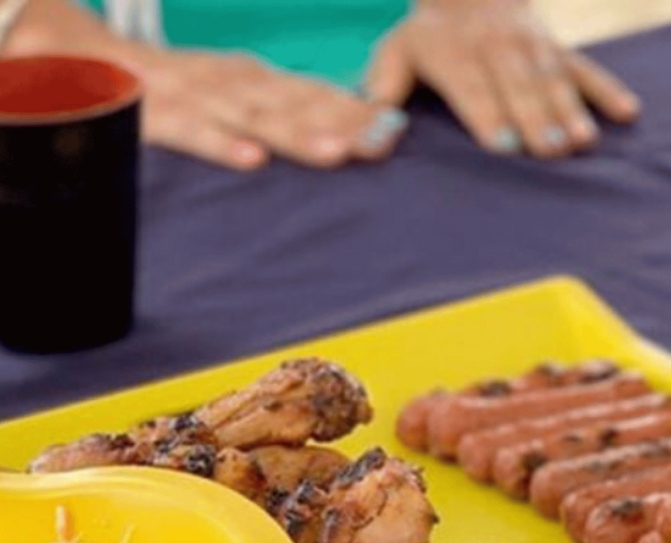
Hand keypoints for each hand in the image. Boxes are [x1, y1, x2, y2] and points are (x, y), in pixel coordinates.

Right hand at [132, 48, 408, 170]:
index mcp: (252, 80)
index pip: (312, 95)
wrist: (73, 54)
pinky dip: (218, 142)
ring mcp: (193, 95)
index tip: (397, 129)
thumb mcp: (231, 94)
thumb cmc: (171, 87)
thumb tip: (355, 137)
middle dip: (340, 121)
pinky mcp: (153, 113)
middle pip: (293, 104)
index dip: (354, 110)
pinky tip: (251, 160)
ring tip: (337, 152)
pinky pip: (188, 129)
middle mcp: (230, 83)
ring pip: (251, 115)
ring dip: (296, 132)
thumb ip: (283, 113)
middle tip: (384, 141)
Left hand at [365, 0, 640, 158]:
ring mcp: (535, 48)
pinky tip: (627, 113)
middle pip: (520, 88)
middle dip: (536, 118)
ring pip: (556, 81)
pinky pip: (589, 68)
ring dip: (571, 111)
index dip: (490, 115)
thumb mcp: (397, 49)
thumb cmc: (430, 35)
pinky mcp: (562, 49)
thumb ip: (384, 86)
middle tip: (550, 151)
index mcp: (456, 54)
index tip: (504, 145)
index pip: (475, 88)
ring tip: (583, 143)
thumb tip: (372, 121)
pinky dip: (608, 90)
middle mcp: (499, 49)